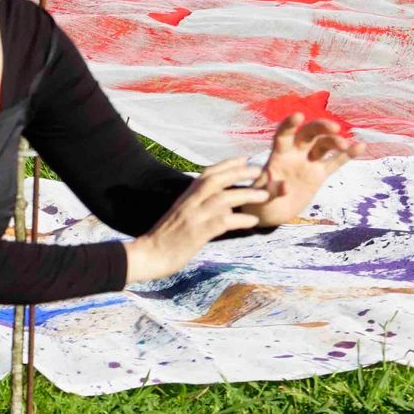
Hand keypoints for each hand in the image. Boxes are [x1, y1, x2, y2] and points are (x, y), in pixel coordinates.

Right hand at [124, 156, 272, 283]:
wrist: (148, 255)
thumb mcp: (181, 216)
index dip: (227, 164)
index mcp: (186, 197)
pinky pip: (223, 222)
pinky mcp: (197, 233)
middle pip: (216, 180)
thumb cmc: (165, 239)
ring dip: (246, 194)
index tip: (245, 158)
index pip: (207, 174)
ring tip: (265, 195)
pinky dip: (240, 220)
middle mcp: (189, 203)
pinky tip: (253, 221)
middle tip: (260, 170)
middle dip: (239, 172)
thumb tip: (225, 207)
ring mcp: (193, 217)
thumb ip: (200, 207)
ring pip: (223, 199)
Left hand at [240, 115, 365, 226]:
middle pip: (308, 134)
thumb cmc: (259, 203)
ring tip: (344, 146)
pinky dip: (347, 155)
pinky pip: (335, 162)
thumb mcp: (260, 198)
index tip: (299, 116)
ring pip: (323, 145)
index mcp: (277, 156)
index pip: (283, 135)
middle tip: (334, 128)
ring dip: (335, 141)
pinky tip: (361, 146)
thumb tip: (285, 186)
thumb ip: (271, 191)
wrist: (271, 214)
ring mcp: (308, 163)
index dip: (289, 125)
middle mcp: (294, 155)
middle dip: (321, 127)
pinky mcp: (319, 174)